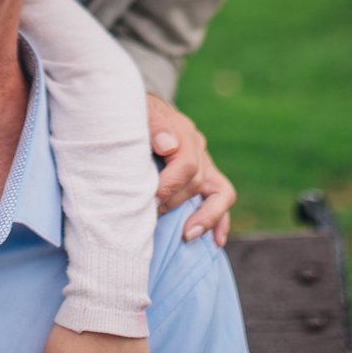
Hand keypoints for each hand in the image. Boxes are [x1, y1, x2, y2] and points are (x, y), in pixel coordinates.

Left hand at [146, 93, 235, 246]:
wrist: (134, 110)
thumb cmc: (130, 114)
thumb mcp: (136, 113)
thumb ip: (153, 124)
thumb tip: (168, 146)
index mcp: (181, 131)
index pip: (187, 163)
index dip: (170, 185)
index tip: (150, 198)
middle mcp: (197, 146)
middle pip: (198, 181)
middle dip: (175, 201)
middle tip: (152, 213)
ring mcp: (204, 162)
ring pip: (219, 192)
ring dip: (204, 217)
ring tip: (187, 235)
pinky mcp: (205, 176)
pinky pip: (221, 199)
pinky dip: (219, 220)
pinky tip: (215, 241)